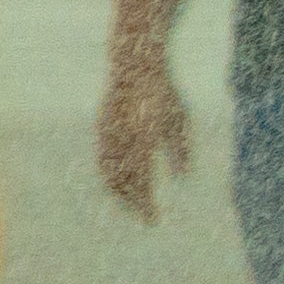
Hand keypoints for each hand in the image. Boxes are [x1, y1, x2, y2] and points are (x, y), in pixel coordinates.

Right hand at [97, 53, 196, 220]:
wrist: (133, 64)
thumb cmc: (163, 92)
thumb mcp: (179, 119)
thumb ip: (180, 149)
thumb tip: (183, 177)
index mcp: (144, 136)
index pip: (143, 180)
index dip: (146, 203)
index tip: (153, 219)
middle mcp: (122, 137)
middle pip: (124, 180)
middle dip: (134, 202)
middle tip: (146, 218)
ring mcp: (108, 132)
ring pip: (109, 171)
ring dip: (120, 192)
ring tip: (132, 206)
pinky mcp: (101, 127)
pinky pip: (103, 159)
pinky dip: (110, 176)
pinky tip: (119, 186)